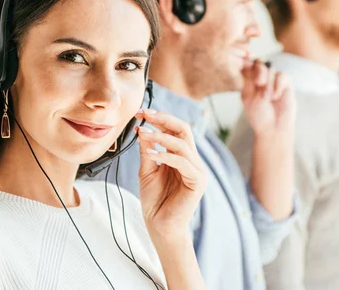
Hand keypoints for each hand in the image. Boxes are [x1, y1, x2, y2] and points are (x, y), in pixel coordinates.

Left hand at [135, 109, 206, 238]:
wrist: (160, 226)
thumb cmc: (155, 200)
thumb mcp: (147, 170)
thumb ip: (148, 150)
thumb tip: (142, 129)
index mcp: (182, 156)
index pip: (176, 130)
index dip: (160, 119)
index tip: (141, 112)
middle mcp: (192, 160)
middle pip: (184, 130)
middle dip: (164, 119)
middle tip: (145, 114)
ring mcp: (197, 170)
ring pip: (183, 144)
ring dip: (161, 136)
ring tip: (143, 133)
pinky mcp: (197, 181)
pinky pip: (183, 162)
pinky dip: (166, 155)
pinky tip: (150, 154)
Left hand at [241, 60, 295, 135]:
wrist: (273, 128)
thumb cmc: (258, 115)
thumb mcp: (247, 96)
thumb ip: (247, 79)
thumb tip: (246, 61)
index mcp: (249, 81)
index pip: (248, 65)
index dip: (247, 64)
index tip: (246, 70)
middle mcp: (262, 78)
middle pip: (259, 62)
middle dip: (259, 71)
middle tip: (259, 83)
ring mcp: (274, 80)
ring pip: (270, 68)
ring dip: (268, 83)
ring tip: (268, 98)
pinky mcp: (286, 84)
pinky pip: (281, 75)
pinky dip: (277, 85)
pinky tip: (276, 96)